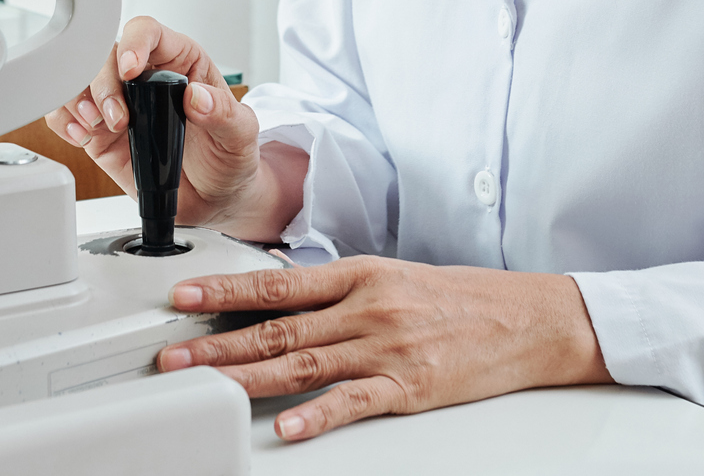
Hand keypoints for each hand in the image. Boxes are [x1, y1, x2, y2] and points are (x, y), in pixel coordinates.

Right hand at [43, 15, 303, 241]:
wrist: (214, 200)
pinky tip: (81, 135)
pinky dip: (64, 120)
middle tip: (116, 118)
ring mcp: (119, 104)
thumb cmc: (228, 157)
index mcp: (180, 62)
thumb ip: (224, 112)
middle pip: (105, 55)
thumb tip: (198, 95)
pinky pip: (67, 113)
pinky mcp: (99, 132)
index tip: (130, 69)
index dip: (134, 43)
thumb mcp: (240, 134)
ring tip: (95, 126)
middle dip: (102, 84)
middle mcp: (144, 77)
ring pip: (79, 80)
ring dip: (77, 100)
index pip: (148, 33)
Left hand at [154, 257, 610, 440]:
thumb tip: (281, 297)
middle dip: (219, 342)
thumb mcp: (394, 278)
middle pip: (279, 327)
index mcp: (360, 275)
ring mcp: (387, 348)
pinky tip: (288, 427)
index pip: (278, 285)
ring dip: (247, 376)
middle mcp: (367, 308)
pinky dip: (318, 415)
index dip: (226, 291)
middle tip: (173, 354)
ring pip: (304, 363)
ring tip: (206, 384)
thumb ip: (339, 290)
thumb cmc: (462, 299)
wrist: (529, 318)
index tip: (185, 297)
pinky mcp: (410, 386)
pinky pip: (355, 401)